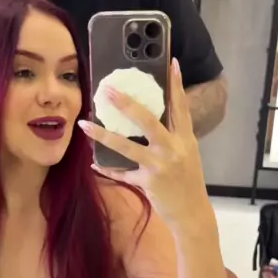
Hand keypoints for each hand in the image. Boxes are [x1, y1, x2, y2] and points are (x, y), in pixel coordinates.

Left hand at [79, 59, 209, 227]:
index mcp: (185, 139)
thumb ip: (172, 137)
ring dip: (103, 135)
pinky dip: (107, 169)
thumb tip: (152, 119)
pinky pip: (122, 173)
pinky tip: (93, 162)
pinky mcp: (148, 182)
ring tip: (84, 124)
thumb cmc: (188, 182)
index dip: (176, 85)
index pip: (181, 107)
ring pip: (126, 147)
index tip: (171, 63)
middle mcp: (173, 149)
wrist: (192, 214)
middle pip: (148, 121)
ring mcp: (159, 166)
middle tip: (109, 90)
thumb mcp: (186, 155)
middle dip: (127, 104)